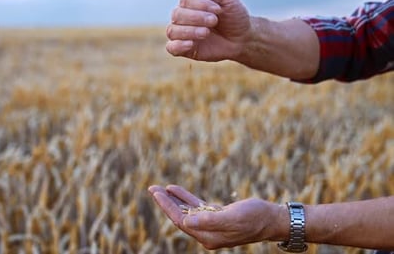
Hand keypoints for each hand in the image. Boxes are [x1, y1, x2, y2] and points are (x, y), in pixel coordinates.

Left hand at [148, 185, 285, 249]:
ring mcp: (211, 225)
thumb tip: (186, 221)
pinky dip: (185, 197)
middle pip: (180, 216)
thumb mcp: (232, 217)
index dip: (167, 207)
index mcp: (208, 236)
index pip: (180, 221)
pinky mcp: (216, 217)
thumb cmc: (255, 217)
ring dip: (173, 199)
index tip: (156, 193)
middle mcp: (207, 233)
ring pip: (186, 210)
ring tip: (160, 188)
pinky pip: (196, 206)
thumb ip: (209, 220)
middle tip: (151, 188)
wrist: (272, 219)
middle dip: (165, 203)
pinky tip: (175, 189)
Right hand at [166, 0, 250, 61]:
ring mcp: (182, 33)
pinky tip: (191, 43)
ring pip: (172, 30)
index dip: (200, 4)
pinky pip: (171, 47)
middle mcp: (183, 17)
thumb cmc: (234, 17)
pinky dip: (178, 45)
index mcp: (191, 2)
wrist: (243, 39)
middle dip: (196, 17)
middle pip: (177, 14)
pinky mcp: (184, 49)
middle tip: (214, 21)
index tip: (218, 9)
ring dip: (189, 31)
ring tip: (206, 33)